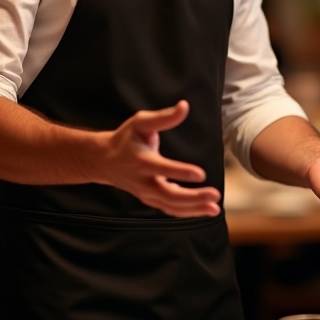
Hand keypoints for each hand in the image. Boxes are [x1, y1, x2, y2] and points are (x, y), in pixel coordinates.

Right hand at [99, 101, 220, 216]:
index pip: (163, 169)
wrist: (104, 161)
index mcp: (142, 161)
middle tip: (215, 194)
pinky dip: (187, 212)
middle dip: (193, 197)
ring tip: (214, 208)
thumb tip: (184, 106)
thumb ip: (163, 117)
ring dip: (194, 209)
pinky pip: (170, 209)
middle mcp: (144, 181)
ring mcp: (146, 194)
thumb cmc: (125, 139)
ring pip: (171, 206)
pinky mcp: (150, 200)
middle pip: (169, 195)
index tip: (201, 174)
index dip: (181, 172)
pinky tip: (205, 209)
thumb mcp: (140, 122)